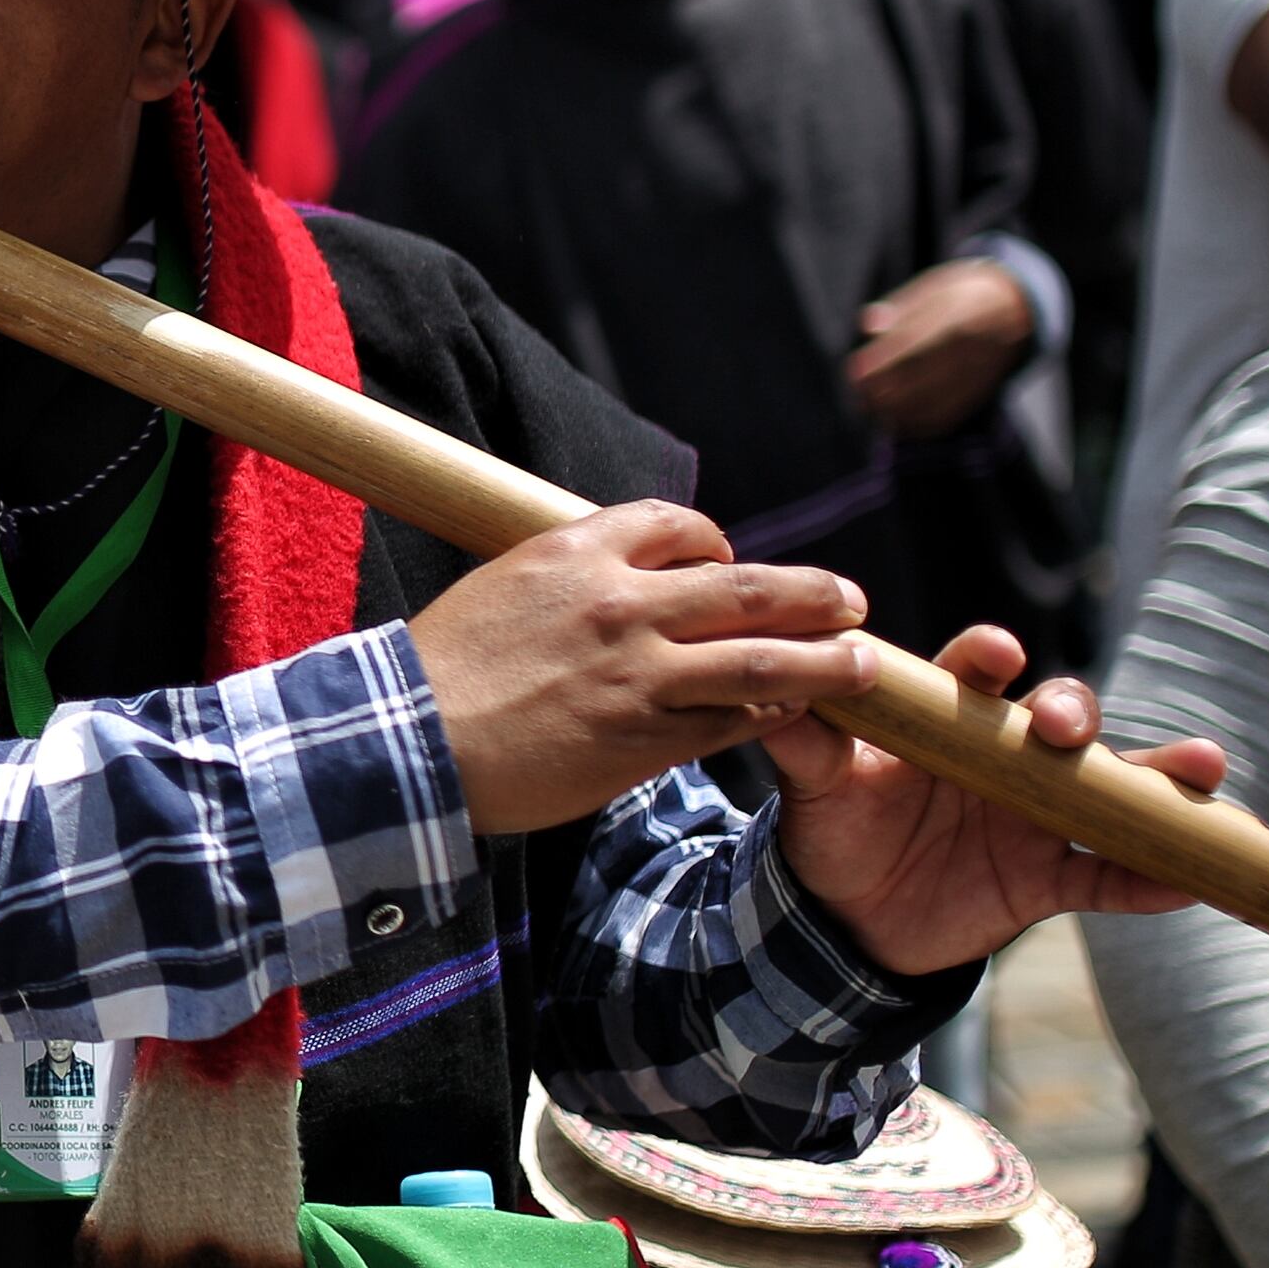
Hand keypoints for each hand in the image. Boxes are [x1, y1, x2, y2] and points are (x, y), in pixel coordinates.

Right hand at [404, 501, 875, 837]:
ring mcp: (637, 674)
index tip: (731, 562)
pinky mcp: (643, 738)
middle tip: (849, 599)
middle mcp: (619, 605)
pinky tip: (796, 716)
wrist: (405, 741)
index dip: (717, 542)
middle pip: (743, 586)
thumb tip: (614, 577)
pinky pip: (731, 723)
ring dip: (823, 658)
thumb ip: (568, 578)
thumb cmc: (441, 668)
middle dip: (809, 592)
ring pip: (759, 658)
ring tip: (863, 661)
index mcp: (577, 553)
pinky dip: (771, 716)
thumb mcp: (501, 587)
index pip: (676, 526)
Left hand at [762, 625, 1226, 973]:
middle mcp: (1007, 756)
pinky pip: (1108, 878)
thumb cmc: (834, 826)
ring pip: (1110, 787)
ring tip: (1201, 766)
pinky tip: (1191, 884)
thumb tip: (775, 688)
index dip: (990, 659)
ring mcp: (1038, 816)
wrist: (843, 917)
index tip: (994, 656)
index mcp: (951, 719)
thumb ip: (801, 737)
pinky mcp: (1049, 878)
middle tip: (1062, 725)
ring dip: (1158, 775)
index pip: (978, 675)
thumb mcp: (813, 784)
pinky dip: (1148, 881)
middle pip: (1058, 716)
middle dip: (1070, 711)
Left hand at [847, 258, 1036, 438]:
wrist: (1014, 309)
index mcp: (954, 317)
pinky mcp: (979, 393)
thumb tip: (869, 325)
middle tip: (859, 394)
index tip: (855, 372)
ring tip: (871, 408)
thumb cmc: (963, 293)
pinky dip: (918, 424)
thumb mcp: (935, 286)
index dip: (881, 362)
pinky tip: (897, 422)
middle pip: (919, 378)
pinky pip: (947, 417)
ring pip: (931, 403)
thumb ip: (901, 308)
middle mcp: (968, 350)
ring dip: (895, 411)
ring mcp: (975, 374)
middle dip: (882, 391)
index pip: (912, 344)